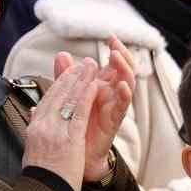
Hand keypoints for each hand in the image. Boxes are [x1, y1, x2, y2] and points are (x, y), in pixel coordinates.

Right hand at [21, 58, 99, 190]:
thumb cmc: (41, 176)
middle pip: (58, 95)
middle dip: (73, 76)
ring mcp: (55, 132)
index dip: (61, 83)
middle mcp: (42, 126)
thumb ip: (35, 128)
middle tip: (85, 63)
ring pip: (69, 100)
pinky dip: (86, 98)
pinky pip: (79, 114)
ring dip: (82, 81)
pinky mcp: (69, 140)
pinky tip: (94, 86)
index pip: (48, 99)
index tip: (70, 72)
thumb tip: (33, 112)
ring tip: (92, 67)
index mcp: (34, 128)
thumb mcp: (32, 149)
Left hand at [55, 39, 135, 181]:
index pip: (112, 64)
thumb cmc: (74, 124)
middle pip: (124, 70)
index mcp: (101, 86)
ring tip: (117, 57)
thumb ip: (66, 76)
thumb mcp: (68, 95)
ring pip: (127, 84)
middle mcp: (111, 94)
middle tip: (116, 44)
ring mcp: (114, 106)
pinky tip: (122, 86)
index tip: (111, 36)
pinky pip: (123, 107)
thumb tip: (62, 54)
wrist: (74, 153)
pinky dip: (124, 95)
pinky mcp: (114, 120)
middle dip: (122, 55)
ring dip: (124, 69)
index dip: (115, 50)